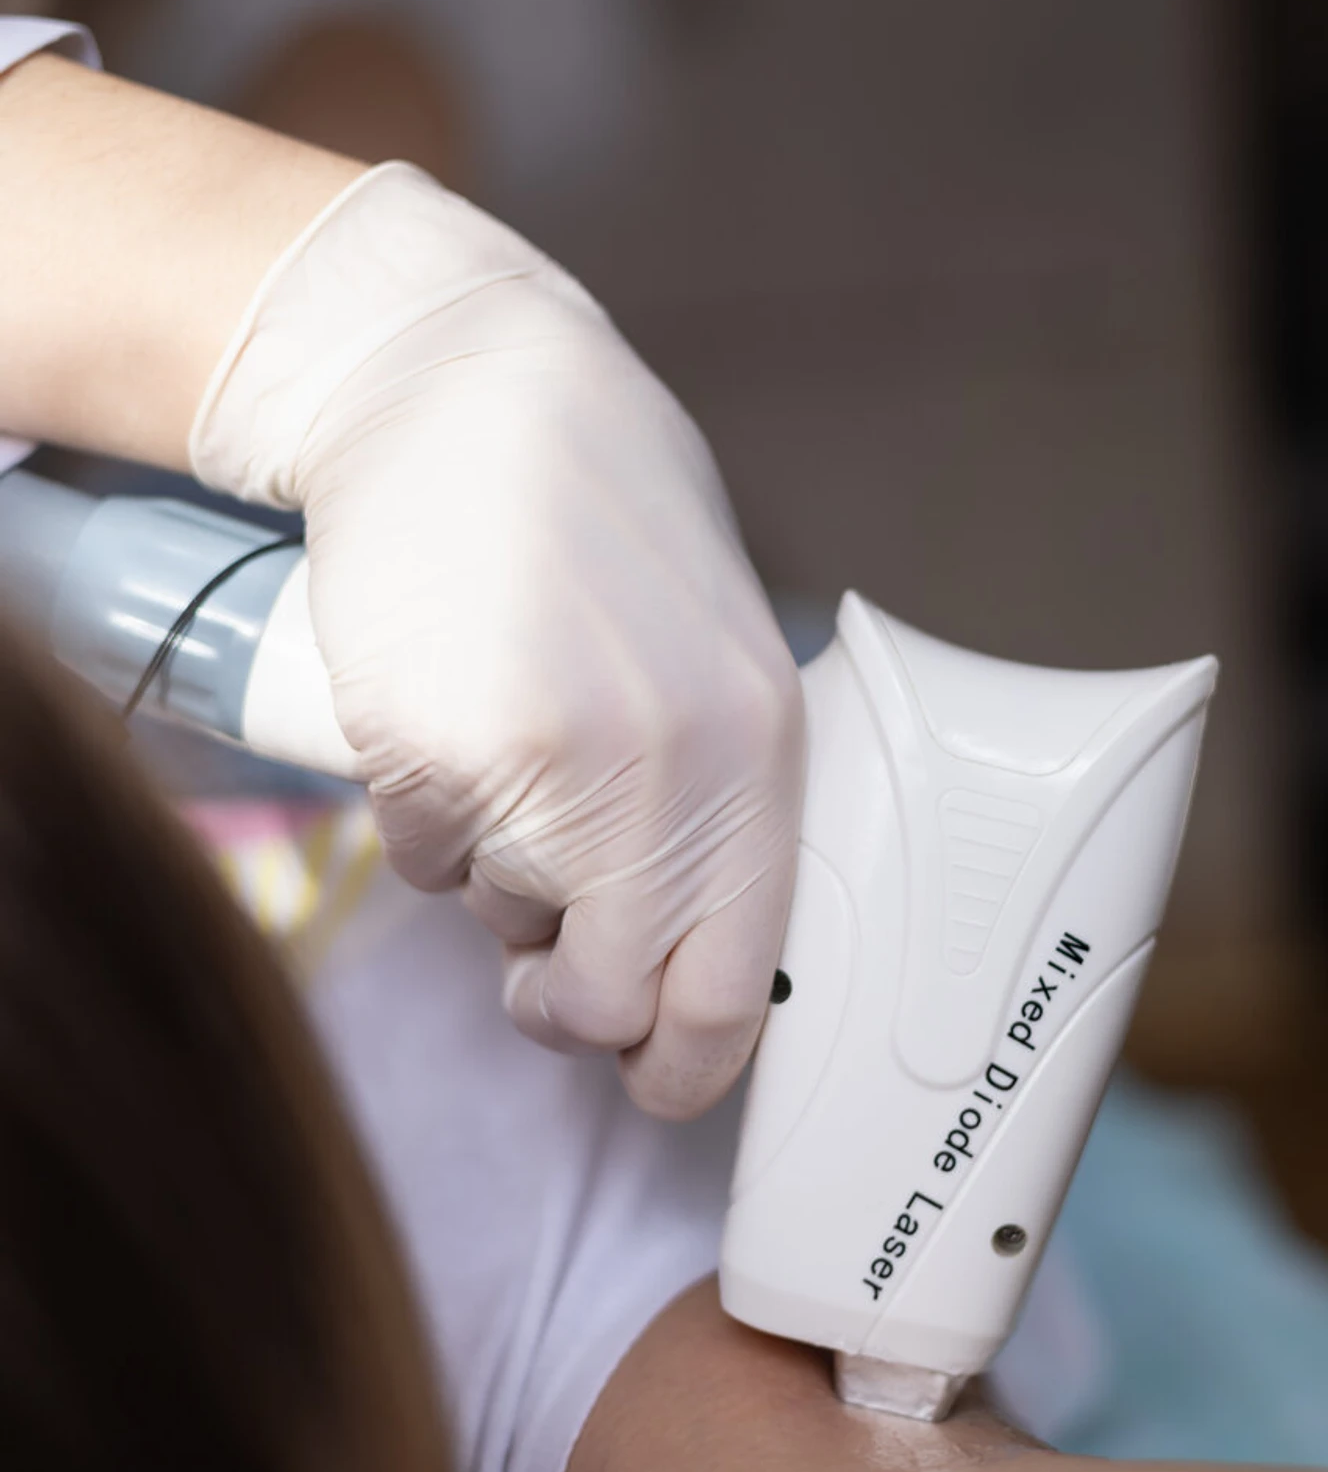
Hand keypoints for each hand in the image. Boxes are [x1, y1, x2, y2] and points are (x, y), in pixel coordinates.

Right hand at [192, 164, 803, 1118]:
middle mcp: (664, 778)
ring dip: (500, 875)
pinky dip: (429, 818)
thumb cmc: (600, 517)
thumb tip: (677, 955)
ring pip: (505, 920)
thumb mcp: (716, 652)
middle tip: (545, 977)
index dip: (686, 1067)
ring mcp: (539, 770)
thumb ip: (718, 797)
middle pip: (607, 999)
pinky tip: (447, 710)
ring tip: (508, 743)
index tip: (652, 1079)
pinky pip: (424, 858)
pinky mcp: (424, 751)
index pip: (734, 987)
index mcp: (759, 756)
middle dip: (568, 1009)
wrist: (464, 391)